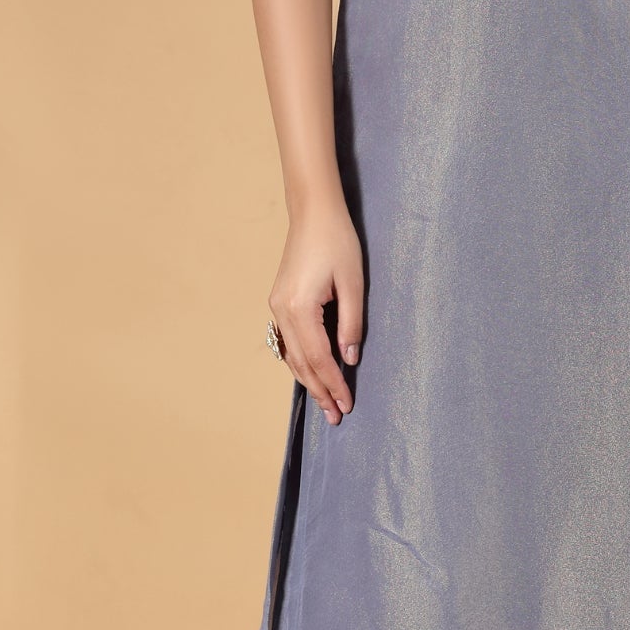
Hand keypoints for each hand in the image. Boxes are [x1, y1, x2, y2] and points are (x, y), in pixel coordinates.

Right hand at [269, 195, 363, 426]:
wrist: (314, 213)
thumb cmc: (338, 242)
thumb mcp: (353, 284)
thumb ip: (351, 323)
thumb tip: (349, 358)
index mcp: (300, 308)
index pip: (319, 358)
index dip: (334, 384)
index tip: (346, 405)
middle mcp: (282, 311)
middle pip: (301, 363)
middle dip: (320, 390)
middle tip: (336, 416)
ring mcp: (276, 306)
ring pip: (291, 355)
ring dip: (308, 380)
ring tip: (325, 403)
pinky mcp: (279, 301)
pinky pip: (287, 341)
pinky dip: (299, 362)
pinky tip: (310, 373)